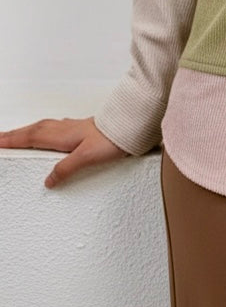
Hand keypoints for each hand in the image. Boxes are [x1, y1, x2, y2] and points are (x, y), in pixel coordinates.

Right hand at [0, 117, 129, 186]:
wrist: (131, 125)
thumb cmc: (112, 138)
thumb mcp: (87, 157)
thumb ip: (66, 168)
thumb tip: (48, 180)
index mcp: (61, 136)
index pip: (30, 138)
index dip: (12, 140)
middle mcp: (64, 129)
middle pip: (32, 131)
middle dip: (14, 135)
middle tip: (0, 139)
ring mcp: (71, 128)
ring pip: (42, 128)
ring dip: (26, 131)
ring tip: (15, 136)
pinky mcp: (80, 129)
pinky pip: (53, 128)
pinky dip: (42, 131)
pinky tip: (46, 134)